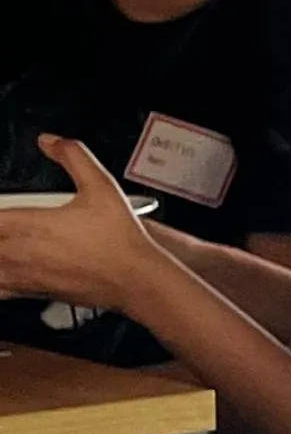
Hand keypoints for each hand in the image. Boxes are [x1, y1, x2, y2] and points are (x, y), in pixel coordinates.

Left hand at [0, 135, 160, 310]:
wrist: (134, 279)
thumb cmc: (119, 239)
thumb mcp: (101, 186)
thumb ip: (73, 156)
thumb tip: (50, 142)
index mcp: (29, 224)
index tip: (4, 208)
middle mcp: (18, 251)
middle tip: (5, 223)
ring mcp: (21, 274)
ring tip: (6, 242)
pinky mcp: (29, 292)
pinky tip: (6, 268)